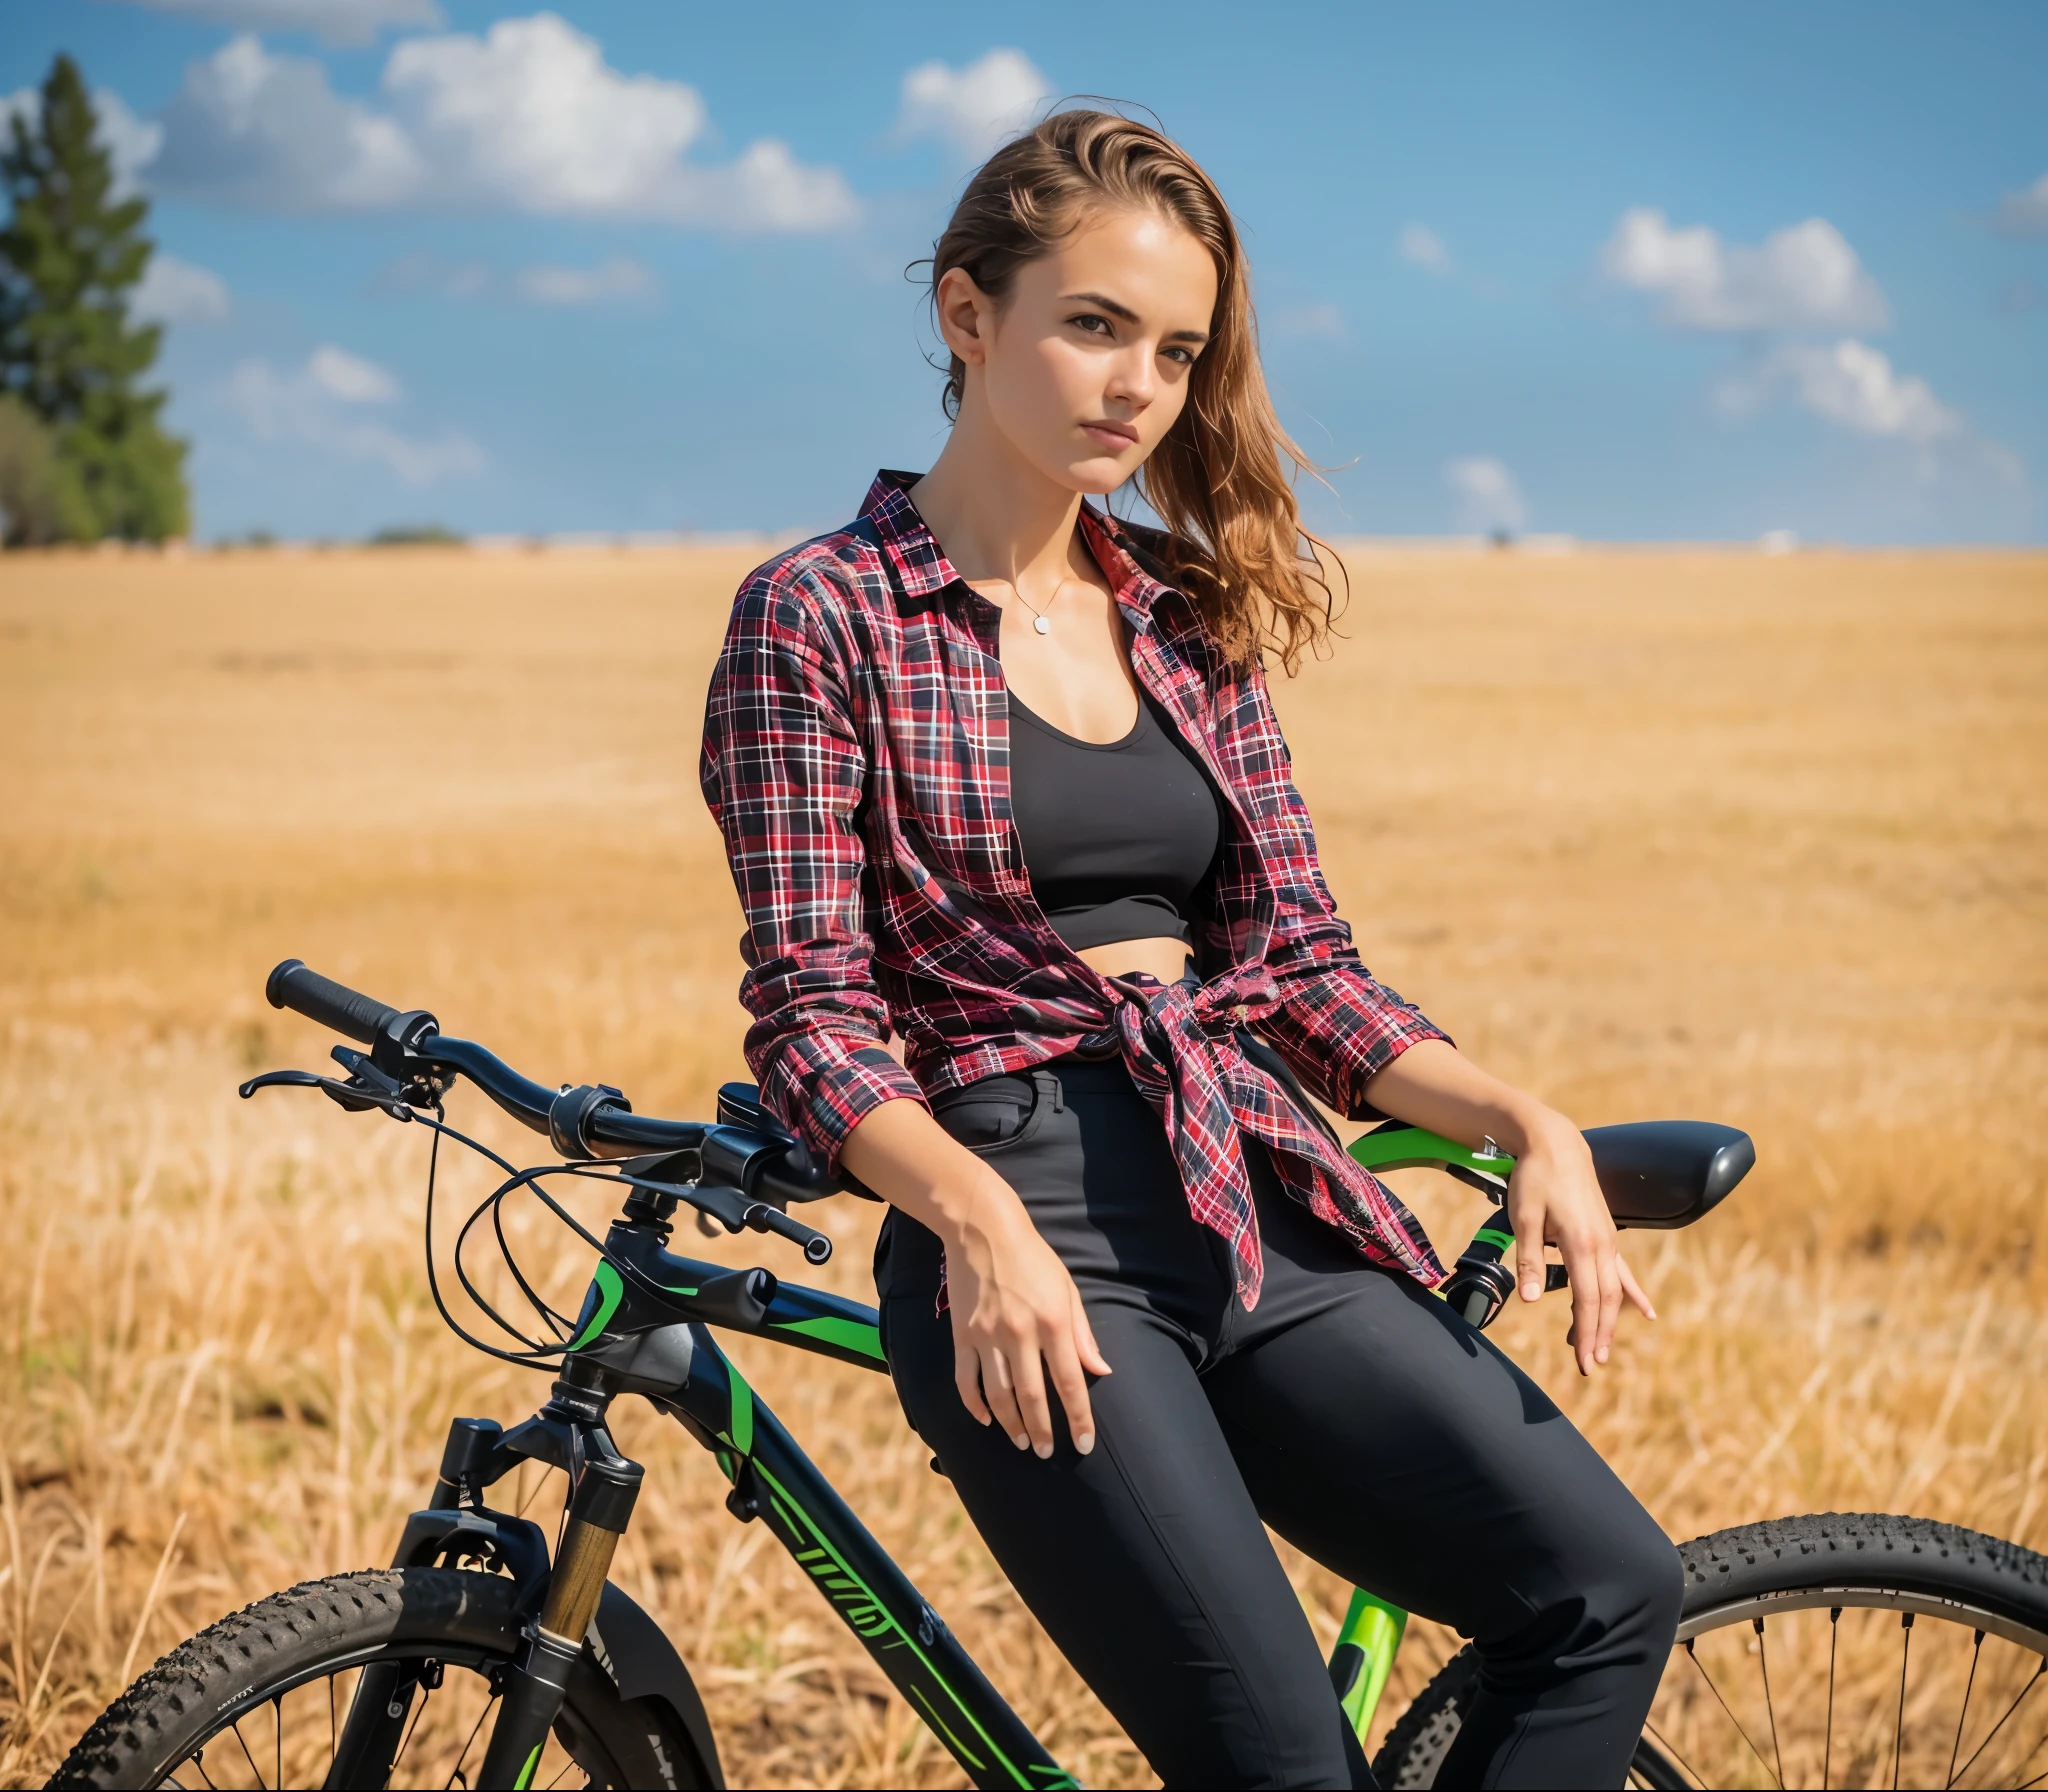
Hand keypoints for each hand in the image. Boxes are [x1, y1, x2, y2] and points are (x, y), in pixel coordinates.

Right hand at [943, 1180, 1111, 1455]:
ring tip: (1020, 1441)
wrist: (983, 1229)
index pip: (1069, 1382)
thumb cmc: (1033, 1258)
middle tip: (1045, 1453)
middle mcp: (1020, 1333)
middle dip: (1041, 1431)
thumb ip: (1082, 1334)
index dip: (1078, 1418)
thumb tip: (1101, 1371)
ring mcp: (987, 1336)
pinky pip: (966, 1380)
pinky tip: (985, 1420)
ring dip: (1010, 1424)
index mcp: (1052, 1321)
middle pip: (1032, 1396)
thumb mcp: (1067, 1290)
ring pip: (999, 1395)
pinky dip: (975, 1405)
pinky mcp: (962, 1335)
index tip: (1084, 1444)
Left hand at [1505, 1115, 1655, 1373]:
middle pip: (1604, 1301)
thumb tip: (1532, 1300)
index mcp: (1581, 1244)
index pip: (1586, 1299)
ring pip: (1613, 1290)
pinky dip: (1633, 1294)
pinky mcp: (1606, 1235)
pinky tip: (1646, 1313)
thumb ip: (1530, 1259)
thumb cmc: (1535, 1179)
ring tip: (1601, 1348)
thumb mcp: (1524, 1218)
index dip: (1585, 1332)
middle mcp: (1602, 1246)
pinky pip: (1623, 1271)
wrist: (1556, 1144)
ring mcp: (1607, 1241)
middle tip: (1591, 1365)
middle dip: (1598, 1335)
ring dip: (1608, 1321)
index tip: (1584, 1360)